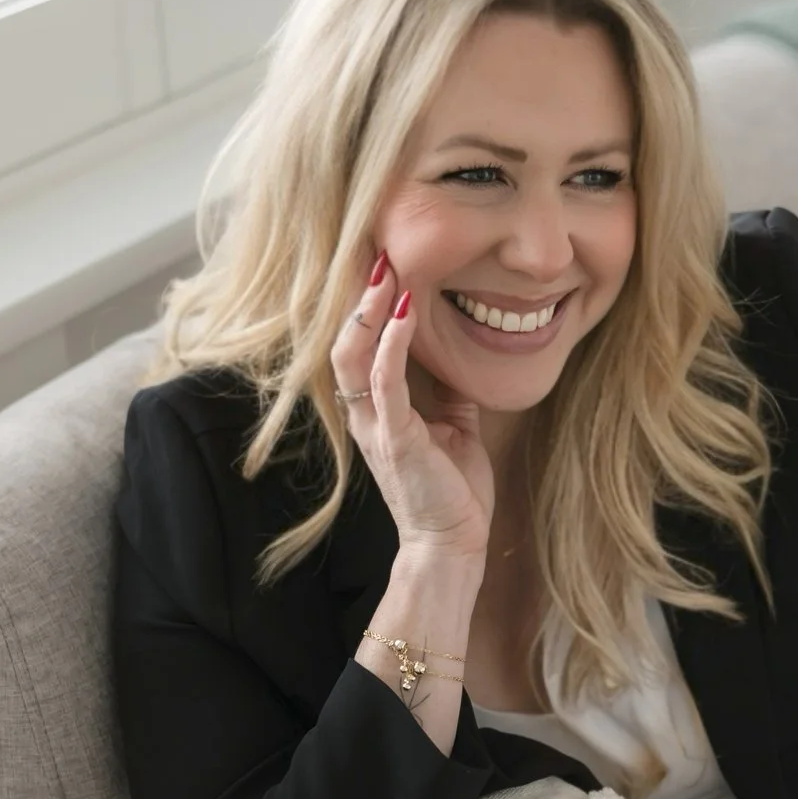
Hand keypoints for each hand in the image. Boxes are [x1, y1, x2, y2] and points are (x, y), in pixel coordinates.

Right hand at [331, 253, 494, 560]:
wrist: (453, 544)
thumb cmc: (451, 492)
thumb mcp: (453, 429)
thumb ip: (445, 393)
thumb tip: (454, 358)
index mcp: (376, 411)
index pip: (358, 347)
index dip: (365, 307)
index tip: (383, 266)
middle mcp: (365, 414)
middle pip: (343, 342)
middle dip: (359, 298)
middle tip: (378, 255)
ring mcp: (376, 425)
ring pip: (352, 354)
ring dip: (368, 309)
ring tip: (385, 271)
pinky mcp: (395, 437)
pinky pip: (384, 381)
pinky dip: (392, 342)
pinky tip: (404, 311)